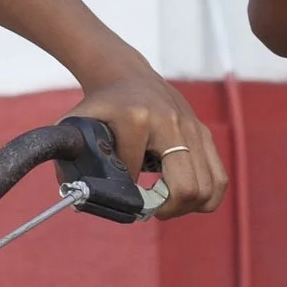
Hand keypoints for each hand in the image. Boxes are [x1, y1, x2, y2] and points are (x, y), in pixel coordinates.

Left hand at [69, 69, 227, 216]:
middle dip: (167, 208)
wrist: (128, 75)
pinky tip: (186, 200)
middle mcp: (170, 123)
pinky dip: (206, 198)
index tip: (118, 192)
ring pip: (206, 187)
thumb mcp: (78, 124)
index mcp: (137, 120)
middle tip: (151, 211)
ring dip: (187, 206)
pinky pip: (219, 178)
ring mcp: (192, 128)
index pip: (136, 175)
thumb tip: (72, 197)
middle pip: (185, 187)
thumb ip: (68, 158)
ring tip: (167, 205)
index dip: (125, 191)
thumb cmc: (102, 105)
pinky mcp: (204, 133)